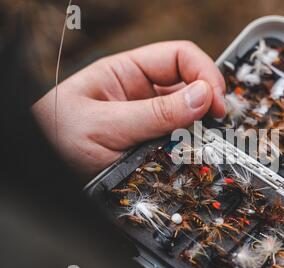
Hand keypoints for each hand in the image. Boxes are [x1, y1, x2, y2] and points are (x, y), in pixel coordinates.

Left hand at [33, 41, 225, 177]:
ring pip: (190, 116)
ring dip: (202, 128)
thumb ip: (154, 113)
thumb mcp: (103, 125)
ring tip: (206, 144)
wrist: (44, 173)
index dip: (203, 73)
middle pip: (190, 86)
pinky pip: (181, 141)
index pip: (179, 57)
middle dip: (208, 102)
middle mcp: (142, 94)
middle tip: (218, 126)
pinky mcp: (153, 146)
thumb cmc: (56, 141)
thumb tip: (203, 96)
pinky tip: (193, 156)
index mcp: (126, 73)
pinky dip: (192, 148)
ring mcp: (149, 121)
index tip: (216, 102)